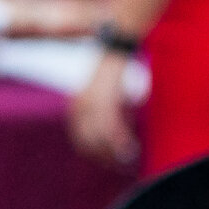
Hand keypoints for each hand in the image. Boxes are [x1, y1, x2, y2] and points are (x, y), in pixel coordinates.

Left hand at [68, 51, 138, 167]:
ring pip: (100, 139)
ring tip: (129, 159)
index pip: (81, 141)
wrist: (117, 43)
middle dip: (106, 158)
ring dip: (115, 153)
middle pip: (89, 144)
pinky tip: (130, 148)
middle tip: (122, 166)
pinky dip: (121, 141)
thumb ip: (107, 115)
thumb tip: (117, 135)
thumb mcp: (105, 96)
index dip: (96, 155)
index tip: (110, 162)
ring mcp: (92, 103)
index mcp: (77, 108)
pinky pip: (112, 128)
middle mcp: (80, 107)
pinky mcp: (106, 98)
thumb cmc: (115, 70)